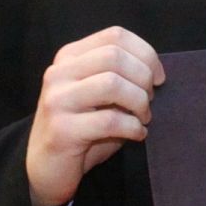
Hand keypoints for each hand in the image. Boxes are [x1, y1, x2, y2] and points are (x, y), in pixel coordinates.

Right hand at [26, 26, 164, 205]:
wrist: (46, 169)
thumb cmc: (82, 130)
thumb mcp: (98, 96)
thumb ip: (119, 76)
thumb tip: (156, 73)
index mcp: (69, 57)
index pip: (114, 36)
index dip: (145, 53)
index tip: (159, 77)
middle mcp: (59, 73)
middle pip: (114, 56)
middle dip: (143, 77)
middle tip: (149, 100)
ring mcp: (57, 100)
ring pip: (112, 84)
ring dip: (138, 102)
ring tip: (143, 117)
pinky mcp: (62, 129)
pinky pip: (110, 120)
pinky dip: (133, 127)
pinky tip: (137, 134)